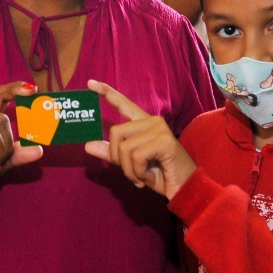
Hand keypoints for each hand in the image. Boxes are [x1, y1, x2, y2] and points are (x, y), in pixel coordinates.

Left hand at [83, 80, 196, 200]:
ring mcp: (159, 129)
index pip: (124, 104)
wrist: (184, 189)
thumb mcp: (131, 164)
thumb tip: (87, 145)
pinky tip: (149, 177)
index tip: (90, 83)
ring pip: (124, 147)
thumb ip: (112, 153)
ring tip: (143, 177)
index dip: (107, 93)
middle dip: (118, 159)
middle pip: (115, 132)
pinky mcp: (164, 142)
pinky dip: (138, 173)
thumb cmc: (160, 175)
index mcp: (144, 123)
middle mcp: (152, 121)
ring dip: (129, 170)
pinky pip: (136, 157)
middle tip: (132, 174)